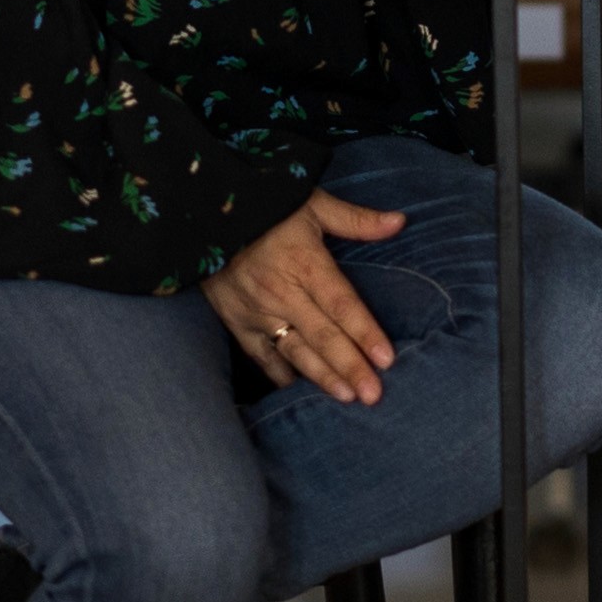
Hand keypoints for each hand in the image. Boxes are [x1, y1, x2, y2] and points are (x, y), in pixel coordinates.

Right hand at [205, 188, 411, 401]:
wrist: (202, 212)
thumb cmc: (266, 207)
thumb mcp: (312, 204)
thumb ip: (356, 220)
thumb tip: (399, 222)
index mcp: (305, 263)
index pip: (342, 305)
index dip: (365, 333)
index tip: (387, 359)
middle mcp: (282, 293)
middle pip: (322, 336)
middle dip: (350, 367)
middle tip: (374, 395)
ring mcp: (256, 311)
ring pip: (294, 350)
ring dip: (321, 376)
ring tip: (346, 398)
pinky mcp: (235, 320)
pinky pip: (260, 354)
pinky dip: (279, 373)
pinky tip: (299, 389)